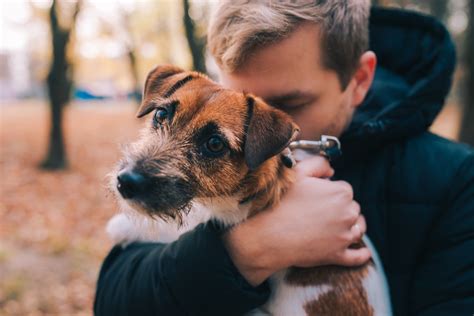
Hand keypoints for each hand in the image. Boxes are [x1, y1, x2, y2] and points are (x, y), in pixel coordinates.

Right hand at [223, 156, 370, 285]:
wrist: (268, 235)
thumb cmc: (282, 203)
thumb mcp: (298, 172)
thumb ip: (319, 163)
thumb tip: (332, 171)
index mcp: (342, 192)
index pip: (344, 190)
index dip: (330, 193)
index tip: (316, 198)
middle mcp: (348, 214)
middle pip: (352, 209)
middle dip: (340, 210)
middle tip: (319, 213)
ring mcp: (344, 236)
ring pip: (357, 229)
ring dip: (351, 227)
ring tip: (337, 228)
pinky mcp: (338, 255)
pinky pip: (357, 257)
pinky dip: (362, 255)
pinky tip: (364, 253)